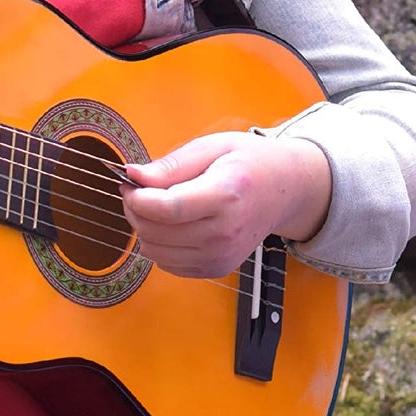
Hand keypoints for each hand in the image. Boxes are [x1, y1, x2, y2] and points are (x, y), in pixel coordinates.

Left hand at [121, 130, 332, 278]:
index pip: (167, 208)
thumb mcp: (213, 147)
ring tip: (156, 206)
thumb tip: (133, 175)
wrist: (285, 190)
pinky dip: (160, 245)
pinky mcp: (217, 268)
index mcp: (226, 195)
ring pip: (155, 252)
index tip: (129, 184)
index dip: (137, 198)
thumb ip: (172, 165)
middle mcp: (225, 232)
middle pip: (156, 232)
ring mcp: (221, 255)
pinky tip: (172, 224)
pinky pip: (167, 264)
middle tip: (138, 191)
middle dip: (135, 210)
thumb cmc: (250, 163)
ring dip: (145, 229)